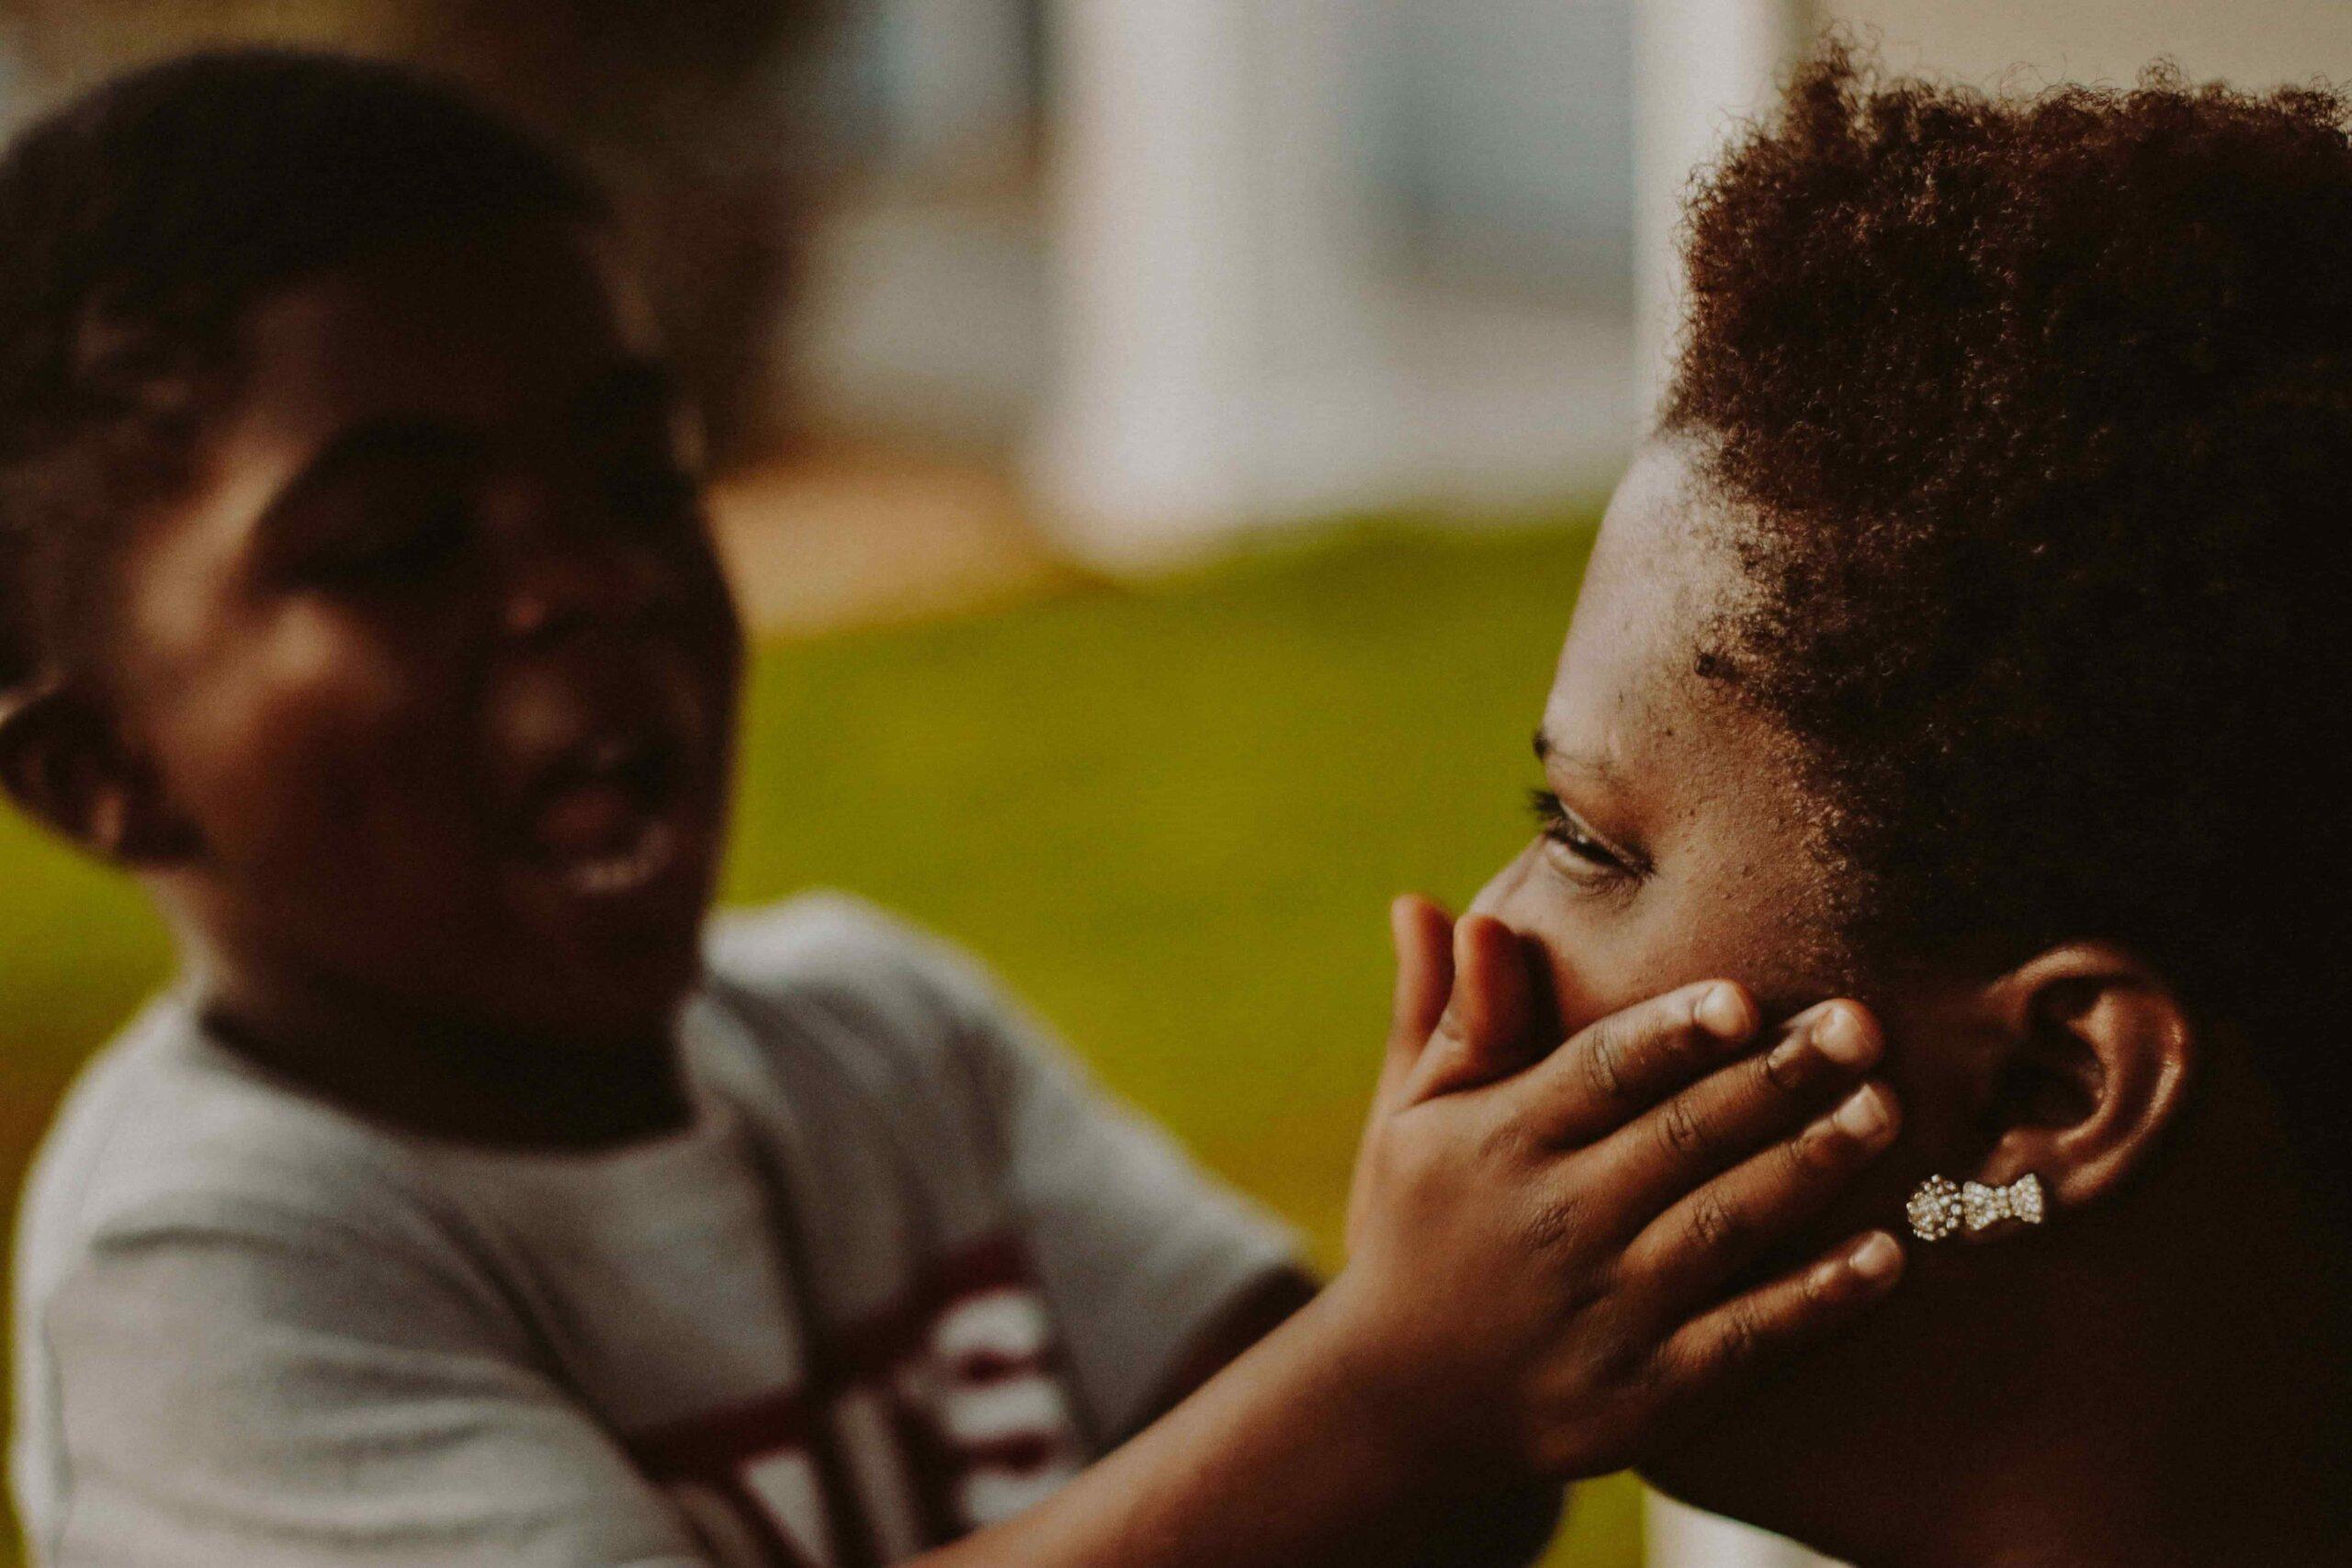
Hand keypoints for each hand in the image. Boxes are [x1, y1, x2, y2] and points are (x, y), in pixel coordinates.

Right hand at [1329, 896, 1903, 1482]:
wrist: (1400, 1402)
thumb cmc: (1420, 1227)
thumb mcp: (1414, 1119)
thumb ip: (1455, 1018)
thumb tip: (1447, 908)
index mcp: (1499, 1143)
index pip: (1598, 1074)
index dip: (1672, 1035)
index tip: (1745, 997)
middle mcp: (1552, 1222)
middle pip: (1679, 1138)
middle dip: (1775, 1080)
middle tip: (1862, 1027)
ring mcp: (1603, 1313)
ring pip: (1723, 1227)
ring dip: (1810, 1167)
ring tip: (1886, 1111)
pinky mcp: (1646, 1396)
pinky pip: (1746, 1339)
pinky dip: (1818, 1299)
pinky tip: (1888, 1255)